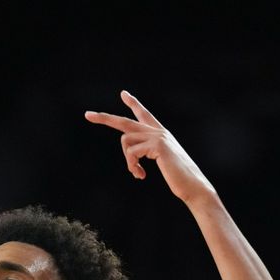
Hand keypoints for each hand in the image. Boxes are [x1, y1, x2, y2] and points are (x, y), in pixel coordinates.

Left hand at [85, 91, 215, 205]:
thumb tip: (130, 151)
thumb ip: (147, 153)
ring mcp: (158, 136)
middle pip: (125, 122)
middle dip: (104, 118)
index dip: (134, 104)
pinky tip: (141, 175)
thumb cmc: (179, 178)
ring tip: (137, 173)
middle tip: (87, 114)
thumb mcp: (161, 162)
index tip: (124, 94)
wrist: (193, 185)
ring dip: (128, 161)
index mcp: (160, 134)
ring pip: (126, 141)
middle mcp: (158, 131)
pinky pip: (131, 152)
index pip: (145, 115)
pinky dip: (132, 165)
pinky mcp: (157, 145)